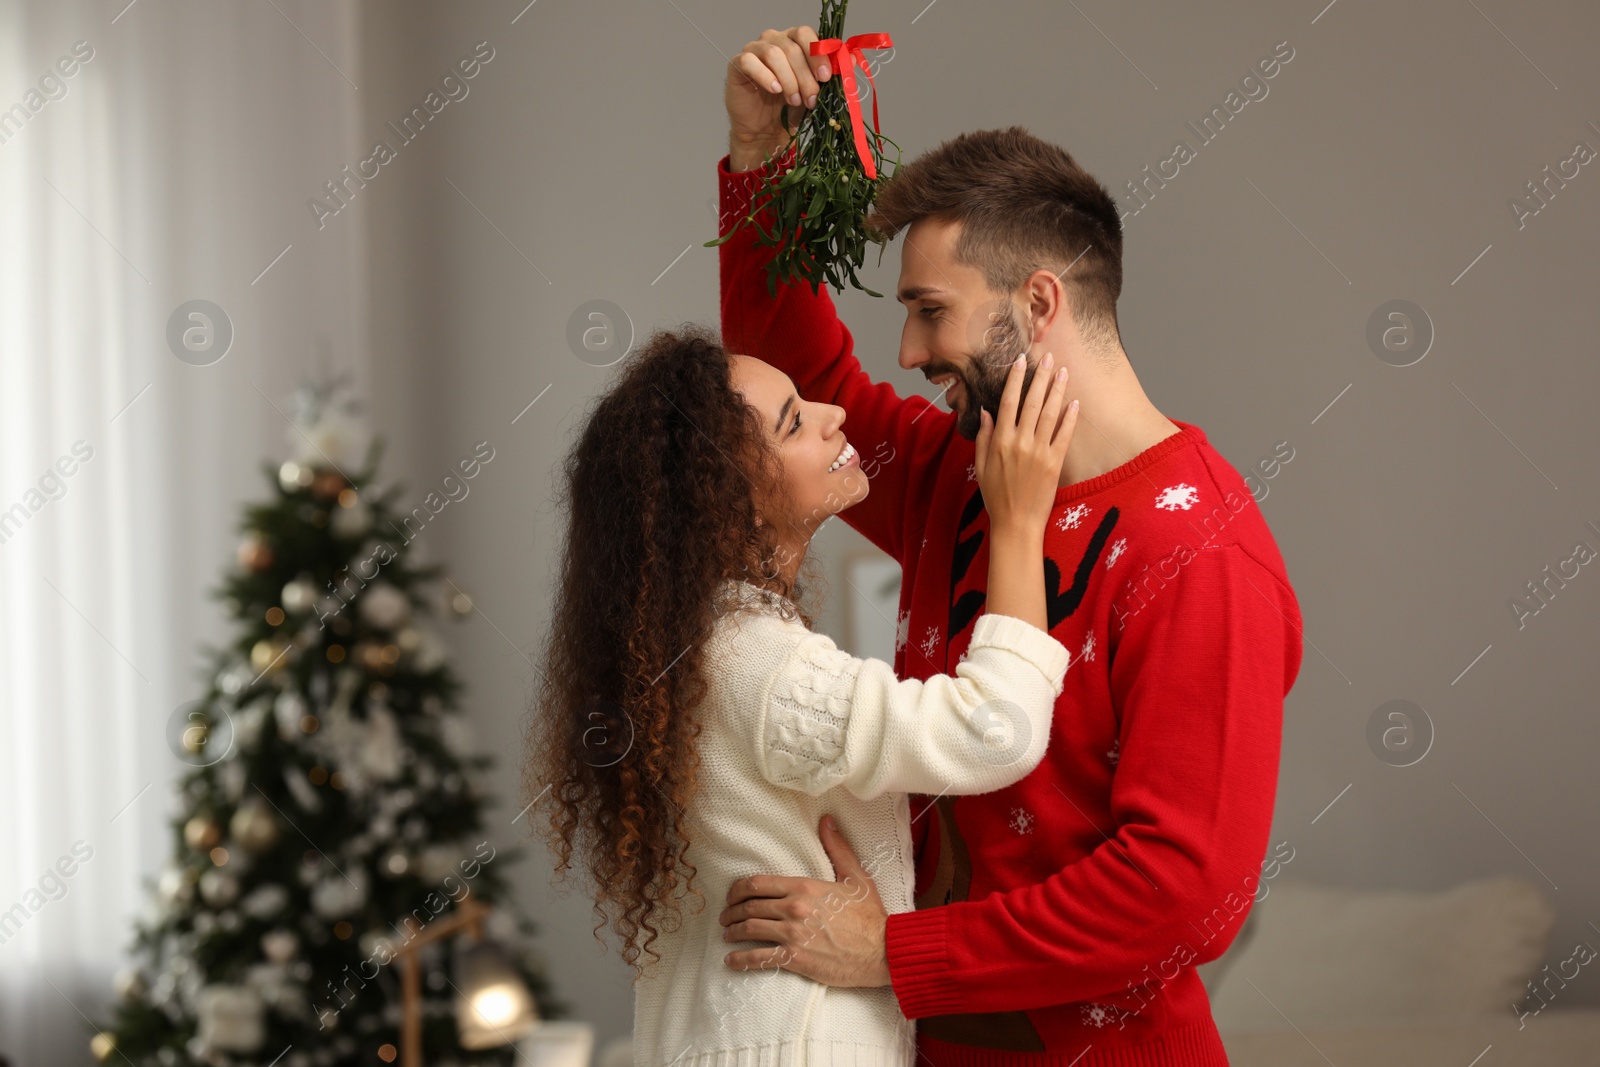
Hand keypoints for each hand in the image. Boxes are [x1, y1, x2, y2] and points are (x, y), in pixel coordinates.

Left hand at [719, 814, 890, 986]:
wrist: (883, 950)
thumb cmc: (870, 915)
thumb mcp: (855, 876)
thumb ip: (837, 848)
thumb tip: (826, 821)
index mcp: (804, 887)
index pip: (757, 883)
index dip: (737, 889)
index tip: (732, 895)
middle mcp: (794, 908)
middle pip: (749, 907)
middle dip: (732, 912)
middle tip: (725, 917)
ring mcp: (793, 934)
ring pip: (750, 930)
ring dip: (733, 932)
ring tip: (727, 934)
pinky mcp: (796, 959)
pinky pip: (759, 958)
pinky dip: (741, 960)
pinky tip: (731, 961)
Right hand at [726, 27, 831, 169]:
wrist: (765, 131)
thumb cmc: (790, 108)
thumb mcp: (816, 92)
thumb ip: (832, 74)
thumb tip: (852, 57)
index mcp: (794, 41)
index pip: (806, 34)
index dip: (817, 54)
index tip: (825, 77)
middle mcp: (774, 40)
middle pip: (792, 46)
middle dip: (805, 74)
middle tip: (811, 98)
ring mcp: (754, 50)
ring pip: (773, 54)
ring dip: (788, 80)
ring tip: (793, 100)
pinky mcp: (738, 63)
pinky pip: (750, 62)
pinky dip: (766, 77)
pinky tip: (775, 90)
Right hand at [974, 352, 1079, 534]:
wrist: (1016, 524)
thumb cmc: (996, 496)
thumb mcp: (981, 466)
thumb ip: (983, 437)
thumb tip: (986, 411)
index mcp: (1000, 441)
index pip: (1007, 402)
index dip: (1014, 379)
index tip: (1020, 361)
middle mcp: (1020, 442)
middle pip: (1032, 402)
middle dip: (1041, 377)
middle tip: (1049, 357)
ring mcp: (1039, 452)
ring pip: (1050, 413)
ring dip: (1057, 390)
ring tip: (1063, 371)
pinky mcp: (1055, 463)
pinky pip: (1064, 434)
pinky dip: (1069, 417)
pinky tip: (1074, 402)